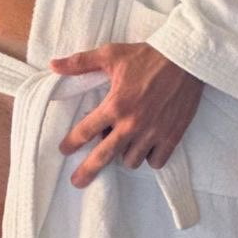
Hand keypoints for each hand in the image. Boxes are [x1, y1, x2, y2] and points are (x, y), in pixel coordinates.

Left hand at [50, 42, 204, 187]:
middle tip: (77, 182)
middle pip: (104, 156)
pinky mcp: (172, 137)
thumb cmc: (146, 56)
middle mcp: (132, 124)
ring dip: (123, 155)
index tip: (64, 149)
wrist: (185, 60)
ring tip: (122, 145)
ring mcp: (153, 133)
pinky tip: (145, 149)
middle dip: (88, 171)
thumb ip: (80, 62)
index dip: (72, 142)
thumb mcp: (110, 54)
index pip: (86, 131)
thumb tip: (53, 65)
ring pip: (131, 160)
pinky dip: (149, 158)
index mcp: (115, 105)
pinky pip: (155, 161)